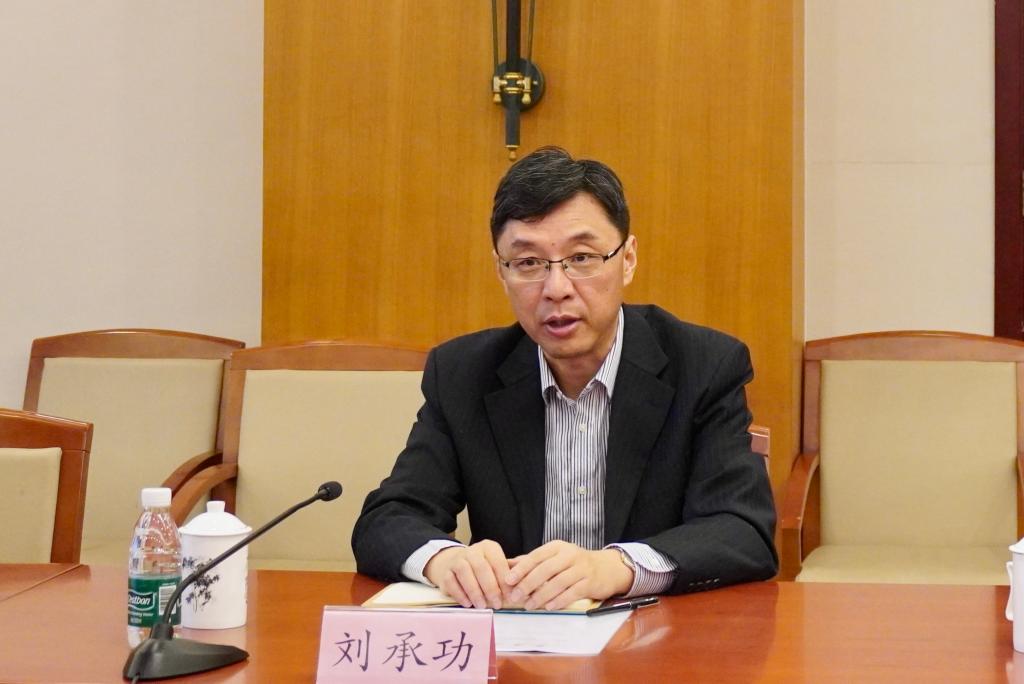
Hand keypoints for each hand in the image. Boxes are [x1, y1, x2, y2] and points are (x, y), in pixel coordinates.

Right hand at [423, 540, 512, 609]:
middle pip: (481, 567)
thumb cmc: (482, 569)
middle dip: (490, 588)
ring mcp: (457, 560)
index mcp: (488, 548)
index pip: (498, 562)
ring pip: (464, 572)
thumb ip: (505, 577)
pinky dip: (460, 594)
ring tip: (482, 605)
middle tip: (497, 604)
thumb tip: (515, 592)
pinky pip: (451, 582)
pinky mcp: (446, 572)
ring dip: (475, 591)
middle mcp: (472, 551)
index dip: (504, 581)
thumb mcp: (495, 567)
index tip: (509, 596)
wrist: (456, 563)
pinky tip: (468, 603)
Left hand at [504, 541, 633, 610]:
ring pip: (558, 582)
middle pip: (546, 569)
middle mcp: (570, 555)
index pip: (536, 556)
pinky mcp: (591, 582)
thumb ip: (532, 561)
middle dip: (528, 584)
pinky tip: (549, 607)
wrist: (607, 568)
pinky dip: (559, 600)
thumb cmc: (575, 564)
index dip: (521, 568)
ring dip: (541, 595)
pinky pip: (572, 592)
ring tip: (529, 605)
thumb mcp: (555, 557)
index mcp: (557, 547)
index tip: (508, 580)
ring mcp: (582, 568)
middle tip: (515, 596)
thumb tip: (507, 565)